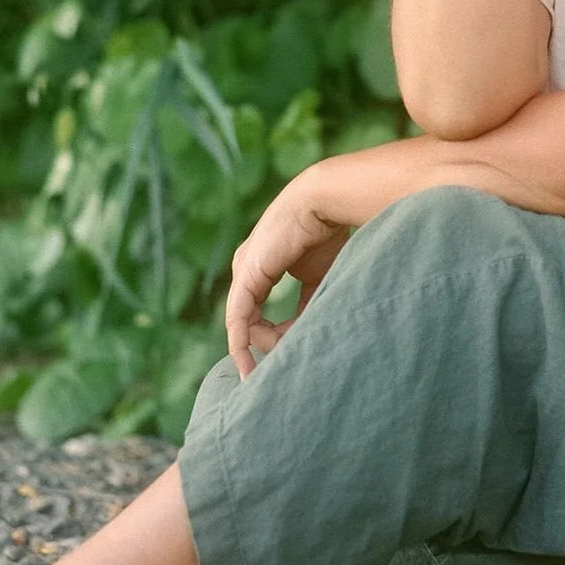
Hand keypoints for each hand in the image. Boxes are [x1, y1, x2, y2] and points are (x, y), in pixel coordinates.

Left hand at [225, 174, 350, 376]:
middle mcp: (246, 269)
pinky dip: (243, 342)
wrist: (321, 203)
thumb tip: (306, 329)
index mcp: (262, 266)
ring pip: (243, 322)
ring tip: (285, 357)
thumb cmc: (326, 233)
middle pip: (250, 319)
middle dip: (269, 343)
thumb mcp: (317, 275)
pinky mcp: (246, 276)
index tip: (288, 356)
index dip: (272, 336)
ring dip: (263, 345)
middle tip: (290, 360)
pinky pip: (238, 317)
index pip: (259, 311)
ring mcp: (243, 271)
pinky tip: (249, 361)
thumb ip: (308, 301)